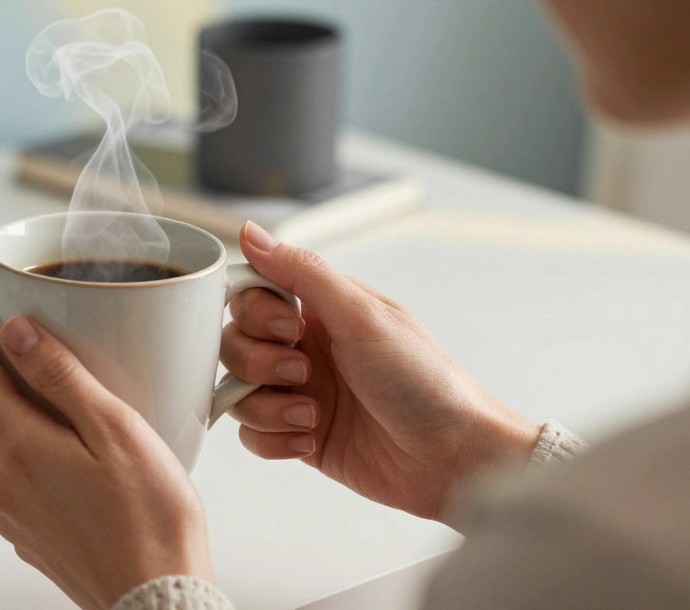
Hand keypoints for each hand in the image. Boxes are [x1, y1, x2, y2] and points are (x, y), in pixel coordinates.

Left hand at [0, 280, 212, 609]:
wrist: (156, 600)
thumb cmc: (152, 518)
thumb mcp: (115, 430)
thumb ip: (61, 377)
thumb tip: (14, 332)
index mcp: (17, 447)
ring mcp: (9, 510)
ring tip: (28, 376)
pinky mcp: (26, 531)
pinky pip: (1, 473)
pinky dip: (10, 440)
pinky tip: (52, 437)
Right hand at [223, 222, 540, 523]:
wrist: (454, 457)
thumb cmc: (425, 381)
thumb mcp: (362, 315)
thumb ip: (302, 272)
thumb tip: (253, 232)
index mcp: (321, 310)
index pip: (252, 295)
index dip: (255, 313)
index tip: (288, 328)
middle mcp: (305, 349)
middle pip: (235, 343)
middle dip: (259, 363)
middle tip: (303, 373)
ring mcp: (300, 394)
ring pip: (237, 392)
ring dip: (267, 406)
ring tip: (311, 414)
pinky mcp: (299, 436)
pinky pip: (251, 436)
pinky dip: (273, 440)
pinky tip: (310, 439)